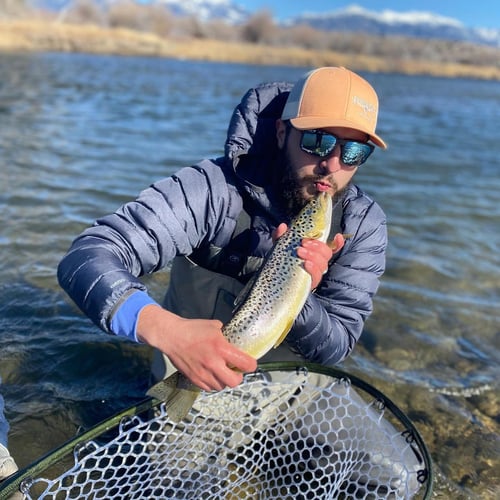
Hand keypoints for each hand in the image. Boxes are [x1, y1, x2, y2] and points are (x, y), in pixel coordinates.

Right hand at [137, 305, 256, 390]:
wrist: (171, 336)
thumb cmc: (193, 329)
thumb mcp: (214, 326)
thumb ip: (225, 335)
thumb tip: (232, 340)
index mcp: (221, 348)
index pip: (245, 363)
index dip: (251, 365)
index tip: (250, 363)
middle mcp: (213, 363)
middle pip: (234, 382)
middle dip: (238, 377)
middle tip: (236, 371)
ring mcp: (203, 373)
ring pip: (221, 387)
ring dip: (224, 380)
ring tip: (221, 371)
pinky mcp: (194, 379)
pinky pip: (209, 388)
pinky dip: (213, 383)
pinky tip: (211, 374)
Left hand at [273, 223, 344, 289]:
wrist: (274, 279)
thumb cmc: (282, 259)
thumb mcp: (280, 246)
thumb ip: (281, 235)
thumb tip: (283, 226)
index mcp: (314, 252)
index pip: (332, 248)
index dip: (338, 243)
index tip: (337, 236)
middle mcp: (317, 262)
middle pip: (327, 253)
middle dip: (317, 246)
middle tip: (303, 244)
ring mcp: (315, 273)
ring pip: (323, 263)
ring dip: (313, 255)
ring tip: (299, 252)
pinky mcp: (310, 282)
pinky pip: (316, 276)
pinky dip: (312, 268)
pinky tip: (305, 264)